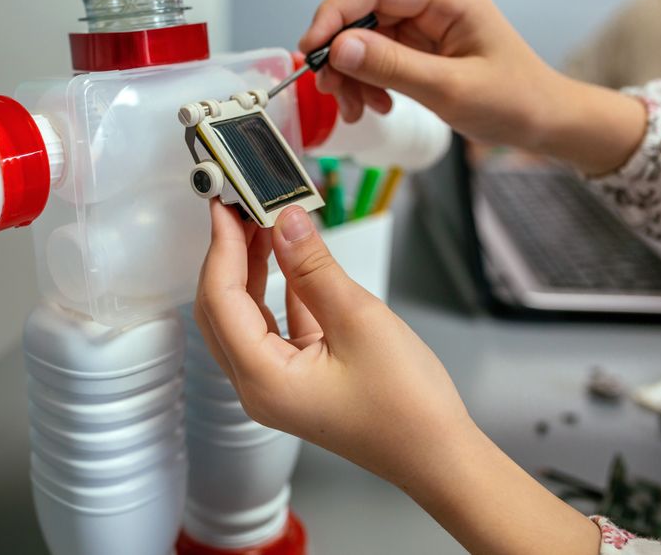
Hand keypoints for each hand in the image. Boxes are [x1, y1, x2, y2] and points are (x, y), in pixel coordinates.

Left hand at [194, 201, 601, 554]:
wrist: (439, 454)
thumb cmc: (407, 405)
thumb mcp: (359, 319)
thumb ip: (315, 268)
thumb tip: (286, 222)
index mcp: (263, 379)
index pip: (221, 299)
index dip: (222, 246)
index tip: (225, 205)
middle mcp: (258, 386)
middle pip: (222, 309)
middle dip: (229, 255)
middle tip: (241, 208)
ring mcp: (277, 385)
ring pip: (246, 317)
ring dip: (251, 270)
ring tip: (263, 223)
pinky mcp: (298, 379)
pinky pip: (273, 328)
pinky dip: (277, 292)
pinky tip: (289, 261)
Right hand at [300, 0, 646, 174]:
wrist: (543, 122)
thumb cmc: (515, 100)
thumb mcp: (450, 88)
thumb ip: (392, 66)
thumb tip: (340, 47)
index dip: (335, 14)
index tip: (312, 49)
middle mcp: (433, 5)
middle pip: (363, 13)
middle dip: (340, 52)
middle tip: (328, 87)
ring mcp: (425, 27)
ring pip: (364, 39)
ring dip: (351, 74)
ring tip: (356, 108)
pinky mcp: (420, 49)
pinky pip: (377, 58)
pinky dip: (366, 82)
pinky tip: (374, 105)